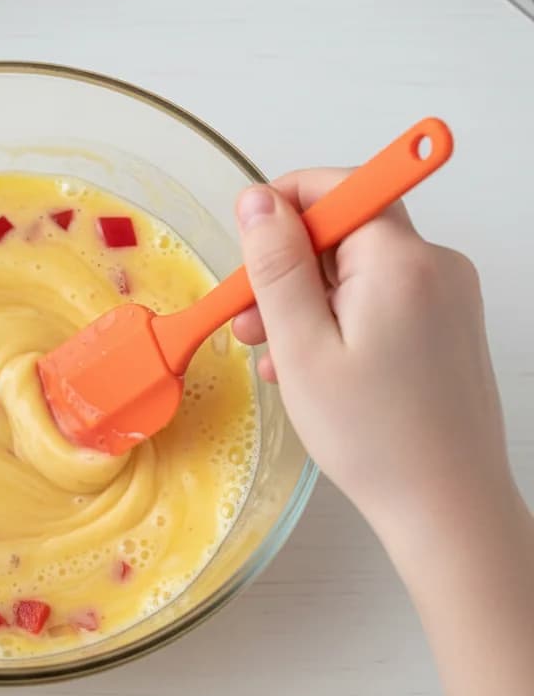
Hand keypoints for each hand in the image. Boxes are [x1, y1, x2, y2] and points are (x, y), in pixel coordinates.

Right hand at [231, 170, 516, 545]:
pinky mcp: (446, 326)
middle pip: (345, 232)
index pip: (340, 187)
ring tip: (275, 356)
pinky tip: (311, 367)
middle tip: (249, 321)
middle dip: (288, 268)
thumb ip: (277, 265)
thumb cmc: (373, 436)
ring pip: (357, 272)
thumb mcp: (302, 346)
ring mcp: (447, 297)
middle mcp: (435, 266)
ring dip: (306, 302)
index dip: (284, 207)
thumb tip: (257, 199)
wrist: (447, 508)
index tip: (247, 250)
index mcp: (402, 261)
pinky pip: (379, 300)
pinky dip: (338, 322)